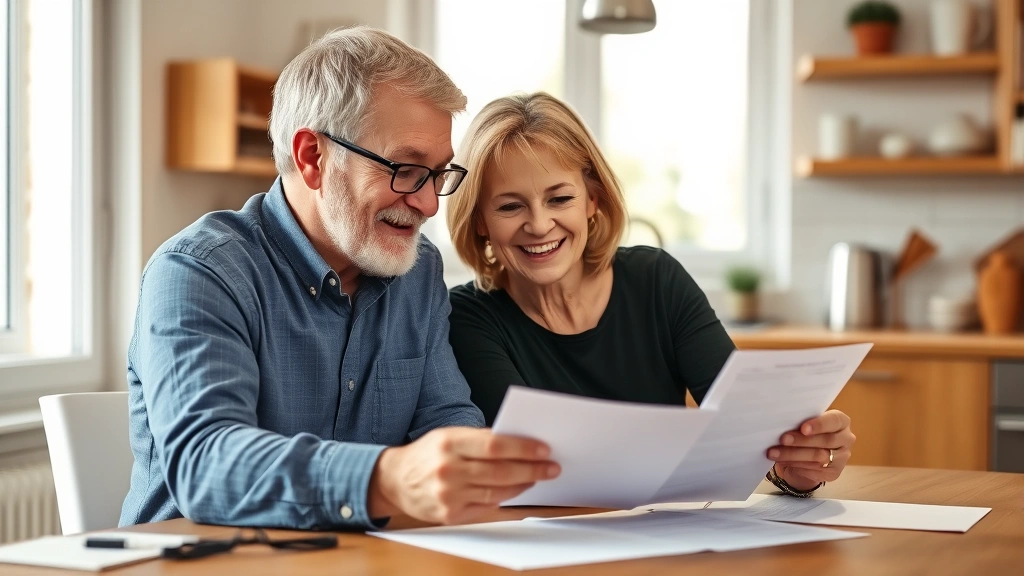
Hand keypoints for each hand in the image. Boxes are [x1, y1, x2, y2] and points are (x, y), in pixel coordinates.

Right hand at [367, 427, 559, 524]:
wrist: (394, 480)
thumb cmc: (427, 454)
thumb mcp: (448, 436)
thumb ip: (479, 439)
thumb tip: (518, 444)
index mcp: (449, 443)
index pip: (495, 446)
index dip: (523, 448)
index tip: (544, 449)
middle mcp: (449, 469)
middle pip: (501, 471)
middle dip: (532, 469)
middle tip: (551, 467)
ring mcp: (449, 495)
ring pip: (497, 491)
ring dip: (523, 484)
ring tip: (537, 476)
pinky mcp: (450, 515)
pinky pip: (487, 506)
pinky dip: (506, 497)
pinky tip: (516, 489)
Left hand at [767, 410, 854, 490]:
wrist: (809, 454)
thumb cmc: (807, 432)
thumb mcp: (806, 423)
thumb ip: (802, 422)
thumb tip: (782, 423)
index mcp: (841, 421)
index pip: (834, 421)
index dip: (819, 425)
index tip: (803, 428)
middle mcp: (846, 439)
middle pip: (825, 440)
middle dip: (801, 441)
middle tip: (782, 439)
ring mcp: (842, 457)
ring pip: (819, 457)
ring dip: (794, 455)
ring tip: (774, 452)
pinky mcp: (834, 472)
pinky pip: (815, 470)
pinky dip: (796, 465)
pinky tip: (783, 461)